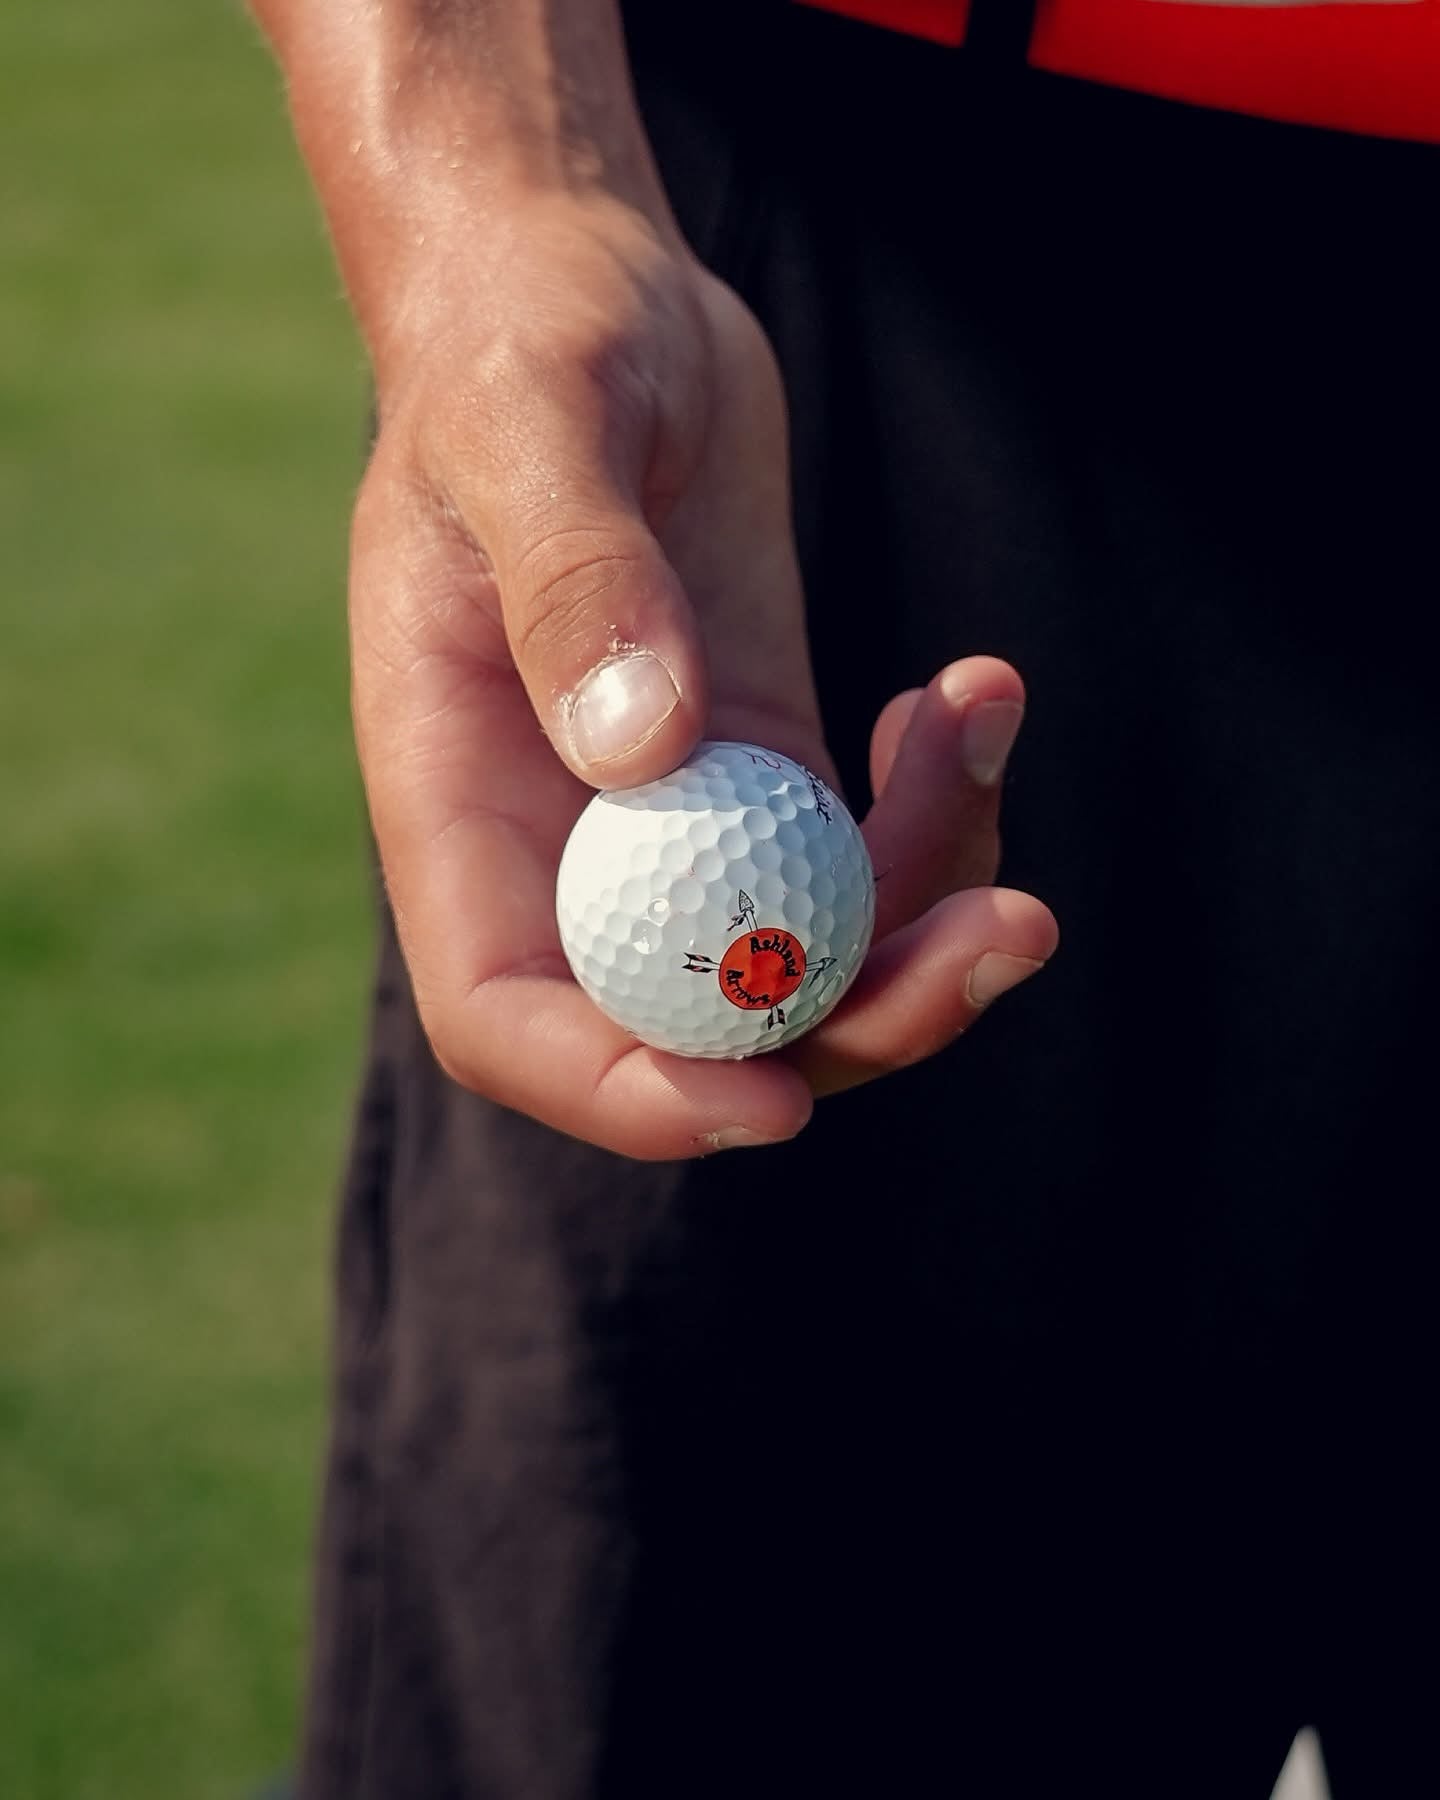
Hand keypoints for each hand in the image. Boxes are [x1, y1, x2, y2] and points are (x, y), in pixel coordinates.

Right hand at [350, 194, 1056, 1157]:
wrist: (595, 297)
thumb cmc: (523, 341)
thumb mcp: (530, 427)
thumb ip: (573, 581)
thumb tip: (646, 752)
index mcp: (461, 803)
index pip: (513, 1014)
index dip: (625, 1088)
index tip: (766, 1103)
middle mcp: (570, 842)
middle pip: (699, 1022)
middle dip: (857, 1024)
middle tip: (1006, 935)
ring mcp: (680, 815)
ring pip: (809, 958)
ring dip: (932, 906)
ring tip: (978, 717)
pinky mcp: (769, 761)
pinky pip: (865, 859)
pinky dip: (939, 809)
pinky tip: (972, 694)